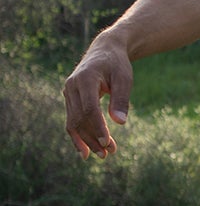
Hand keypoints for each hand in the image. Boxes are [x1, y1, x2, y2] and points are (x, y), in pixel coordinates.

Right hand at [63, 40, 132, 157]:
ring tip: (103, 155)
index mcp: (86, 79)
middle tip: (108, 154)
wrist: (105, 51)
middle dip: (93, 138)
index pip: (89, 108)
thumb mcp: (124, 78)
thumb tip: (120, 123)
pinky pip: (71, 120)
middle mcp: (72, 86)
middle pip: (79, 118)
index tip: (108, 142)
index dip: (98, 127)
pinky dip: (78, 136)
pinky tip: (86, 152)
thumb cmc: (117, 64)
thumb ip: (121, 99)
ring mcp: (68, 93)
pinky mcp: (70, 99)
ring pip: (74, 122)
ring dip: (87, 140)